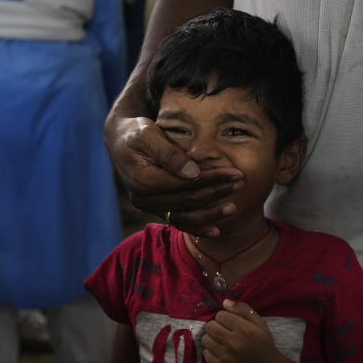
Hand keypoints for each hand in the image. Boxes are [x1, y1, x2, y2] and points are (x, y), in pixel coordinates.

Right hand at [106, 115, 243, 236]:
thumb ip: (169, 153)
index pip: (184, 184)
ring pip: (184, 217)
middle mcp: (144, 199)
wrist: (122, 142)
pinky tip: (216, 230)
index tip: (234, 172)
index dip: (211, 179)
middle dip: (216, 192)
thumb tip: (193, 172)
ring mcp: (150, 207)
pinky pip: (178, 222)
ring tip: (233, 207)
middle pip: (186, 201)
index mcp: (143, 180)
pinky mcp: (156, 209)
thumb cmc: (137, 133)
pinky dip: (197, 227)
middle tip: (240, 183)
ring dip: (210, 214)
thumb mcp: (148, 134)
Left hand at [201, 300, 281, 362]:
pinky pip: (205, 354)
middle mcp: (233, 343)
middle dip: (215, 325)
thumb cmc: (263, 343)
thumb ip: (243, 309)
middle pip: (210, 326)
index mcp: (244, 329)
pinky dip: (211, 351)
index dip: (224, 316)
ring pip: (205, 339)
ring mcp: (226, 357)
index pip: (220, 315)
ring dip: (212, 338)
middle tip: (223, 330)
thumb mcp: (259, 322)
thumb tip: (225, 302)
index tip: (229, 321)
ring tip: (221, 340)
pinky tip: (220, 351)